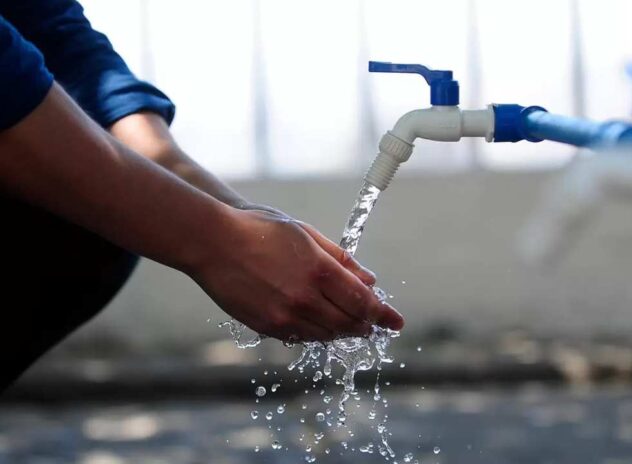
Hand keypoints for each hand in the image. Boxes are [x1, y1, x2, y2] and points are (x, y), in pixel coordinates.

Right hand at [190, 208, 403, 340]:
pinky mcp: (267, 327)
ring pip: (327, 335)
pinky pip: (302, 338)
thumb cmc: (261, 230)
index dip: (383, 314)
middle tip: (374, 324)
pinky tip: (319, 323)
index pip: (363, 301)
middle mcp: (305, 298)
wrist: (213, 243)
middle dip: (366, 324)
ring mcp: (285, 316)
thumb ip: (341, 260)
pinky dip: (317, 332)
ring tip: (350, 323)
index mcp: (319, 269)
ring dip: (343, 330)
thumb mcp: (307, 235)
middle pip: (349, 323)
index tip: (396, 322)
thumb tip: (369, 280)